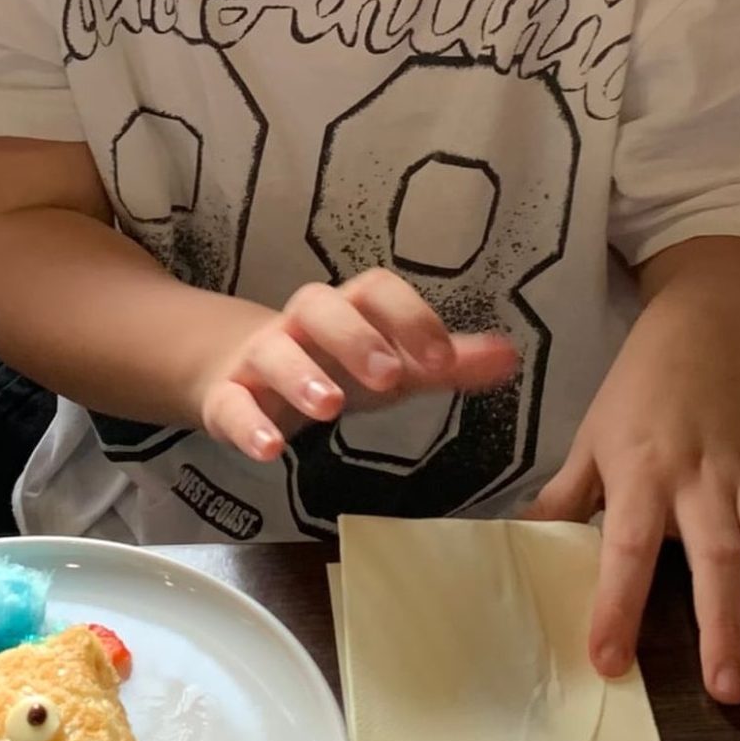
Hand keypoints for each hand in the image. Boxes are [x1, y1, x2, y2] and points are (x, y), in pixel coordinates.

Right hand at [198, 268, 518, 462]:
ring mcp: (262, 357)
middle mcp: (304, 324)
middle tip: (390, 377)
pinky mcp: (227, 396)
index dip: (411, 318)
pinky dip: (247, 424)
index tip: (443, 359)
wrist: (244, 373)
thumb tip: (512, 356)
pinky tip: (269, 450)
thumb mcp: (393, 363)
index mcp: (350, 309)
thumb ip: (448, 362)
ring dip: (301, 376)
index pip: (377, 291)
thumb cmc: (335, 365)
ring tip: (328, 408)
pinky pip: (231, 404)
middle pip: (322, 307)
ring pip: (276, 351)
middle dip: (357, 339)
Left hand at [525, 286, 739, 702]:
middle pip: (714, 558)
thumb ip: (563, 498)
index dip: (618, 604)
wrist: (708, 329)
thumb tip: (520, 547)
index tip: (610, 661)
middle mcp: (701, 482)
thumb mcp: (591, 437)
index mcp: (643, 475)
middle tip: (727, 689)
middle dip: (722, 625)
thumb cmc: (640, 390)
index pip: (627, 548)